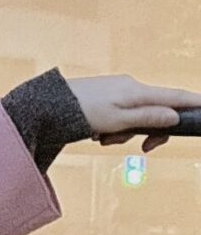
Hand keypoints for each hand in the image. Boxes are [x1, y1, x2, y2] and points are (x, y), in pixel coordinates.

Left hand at [66, 74, 200, 152]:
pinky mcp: (105, 95)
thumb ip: (148, 118)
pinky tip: (97, 133)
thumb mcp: (119, 120)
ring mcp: (117, 90)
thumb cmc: (82, 112)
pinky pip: (120, 114)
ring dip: (126, 133)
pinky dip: (114, 127)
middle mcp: (130, 86)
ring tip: (104, 138)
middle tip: (140, 148)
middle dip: (149, 132)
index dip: (194, 103)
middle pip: (156, 111)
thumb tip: (174, 116)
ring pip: (136, 116)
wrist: (47, 105)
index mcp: (137, 91)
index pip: (175, 96)